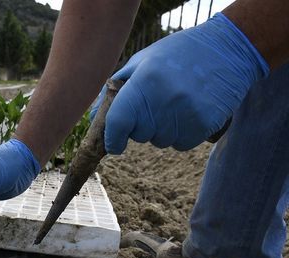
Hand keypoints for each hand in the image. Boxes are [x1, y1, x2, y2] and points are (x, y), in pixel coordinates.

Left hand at [91, 12, 268, 153]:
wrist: (227, 49)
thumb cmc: (176, 54)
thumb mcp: (141, 62)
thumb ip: (114, 91)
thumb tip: (93, 119)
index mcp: (144, 81)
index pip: (118, 123)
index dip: (112, 138)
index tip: (113, 144)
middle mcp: (164, 100)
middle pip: (139, 135)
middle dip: (141, 125)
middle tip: (155, 102)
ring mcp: (186, 114)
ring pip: (160, 141)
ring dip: (161, 129)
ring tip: (174, 103)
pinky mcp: (204, 124)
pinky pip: (181, 144)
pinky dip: (180, 133)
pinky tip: (187, 111)